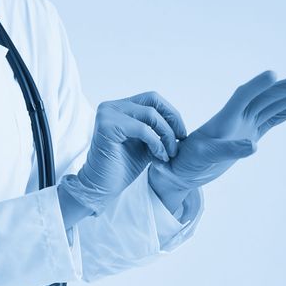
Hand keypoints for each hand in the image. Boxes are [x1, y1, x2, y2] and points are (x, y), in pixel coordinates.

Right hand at [60, 92, 186, 214]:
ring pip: (151, 114)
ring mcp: (108, 114)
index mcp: (122, 107)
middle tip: (181, 139)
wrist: (104, 186)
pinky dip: (157, 143)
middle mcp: (113, 106)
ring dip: (166, 134)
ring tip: (171, 153)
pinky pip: (143, 129)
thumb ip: (158, 130)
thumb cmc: (123, 166)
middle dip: (172, 120)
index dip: (171, 113)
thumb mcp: (147, 144)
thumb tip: (180, 125)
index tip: (182, 134)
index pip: (153, 99)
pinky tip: (160, 156)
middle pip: (153, 101)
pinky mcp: (107, 126)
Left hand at [149, 70, 285, 209]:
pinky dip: (282, 114)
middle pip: (262, 99)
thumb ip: (228, 150)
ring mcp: (244, 125)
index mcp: (223, 119)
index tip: (274, 75)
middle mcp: (236, 118)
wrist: (183, 169)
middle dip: (282, 90)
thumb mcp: (205, 156)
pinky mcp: (248, 135)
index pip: (243, 96)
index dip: (257, 85)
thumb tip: (254, 146)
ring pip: (269, 107)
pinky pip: (268, 122)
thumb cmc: (188, 161)